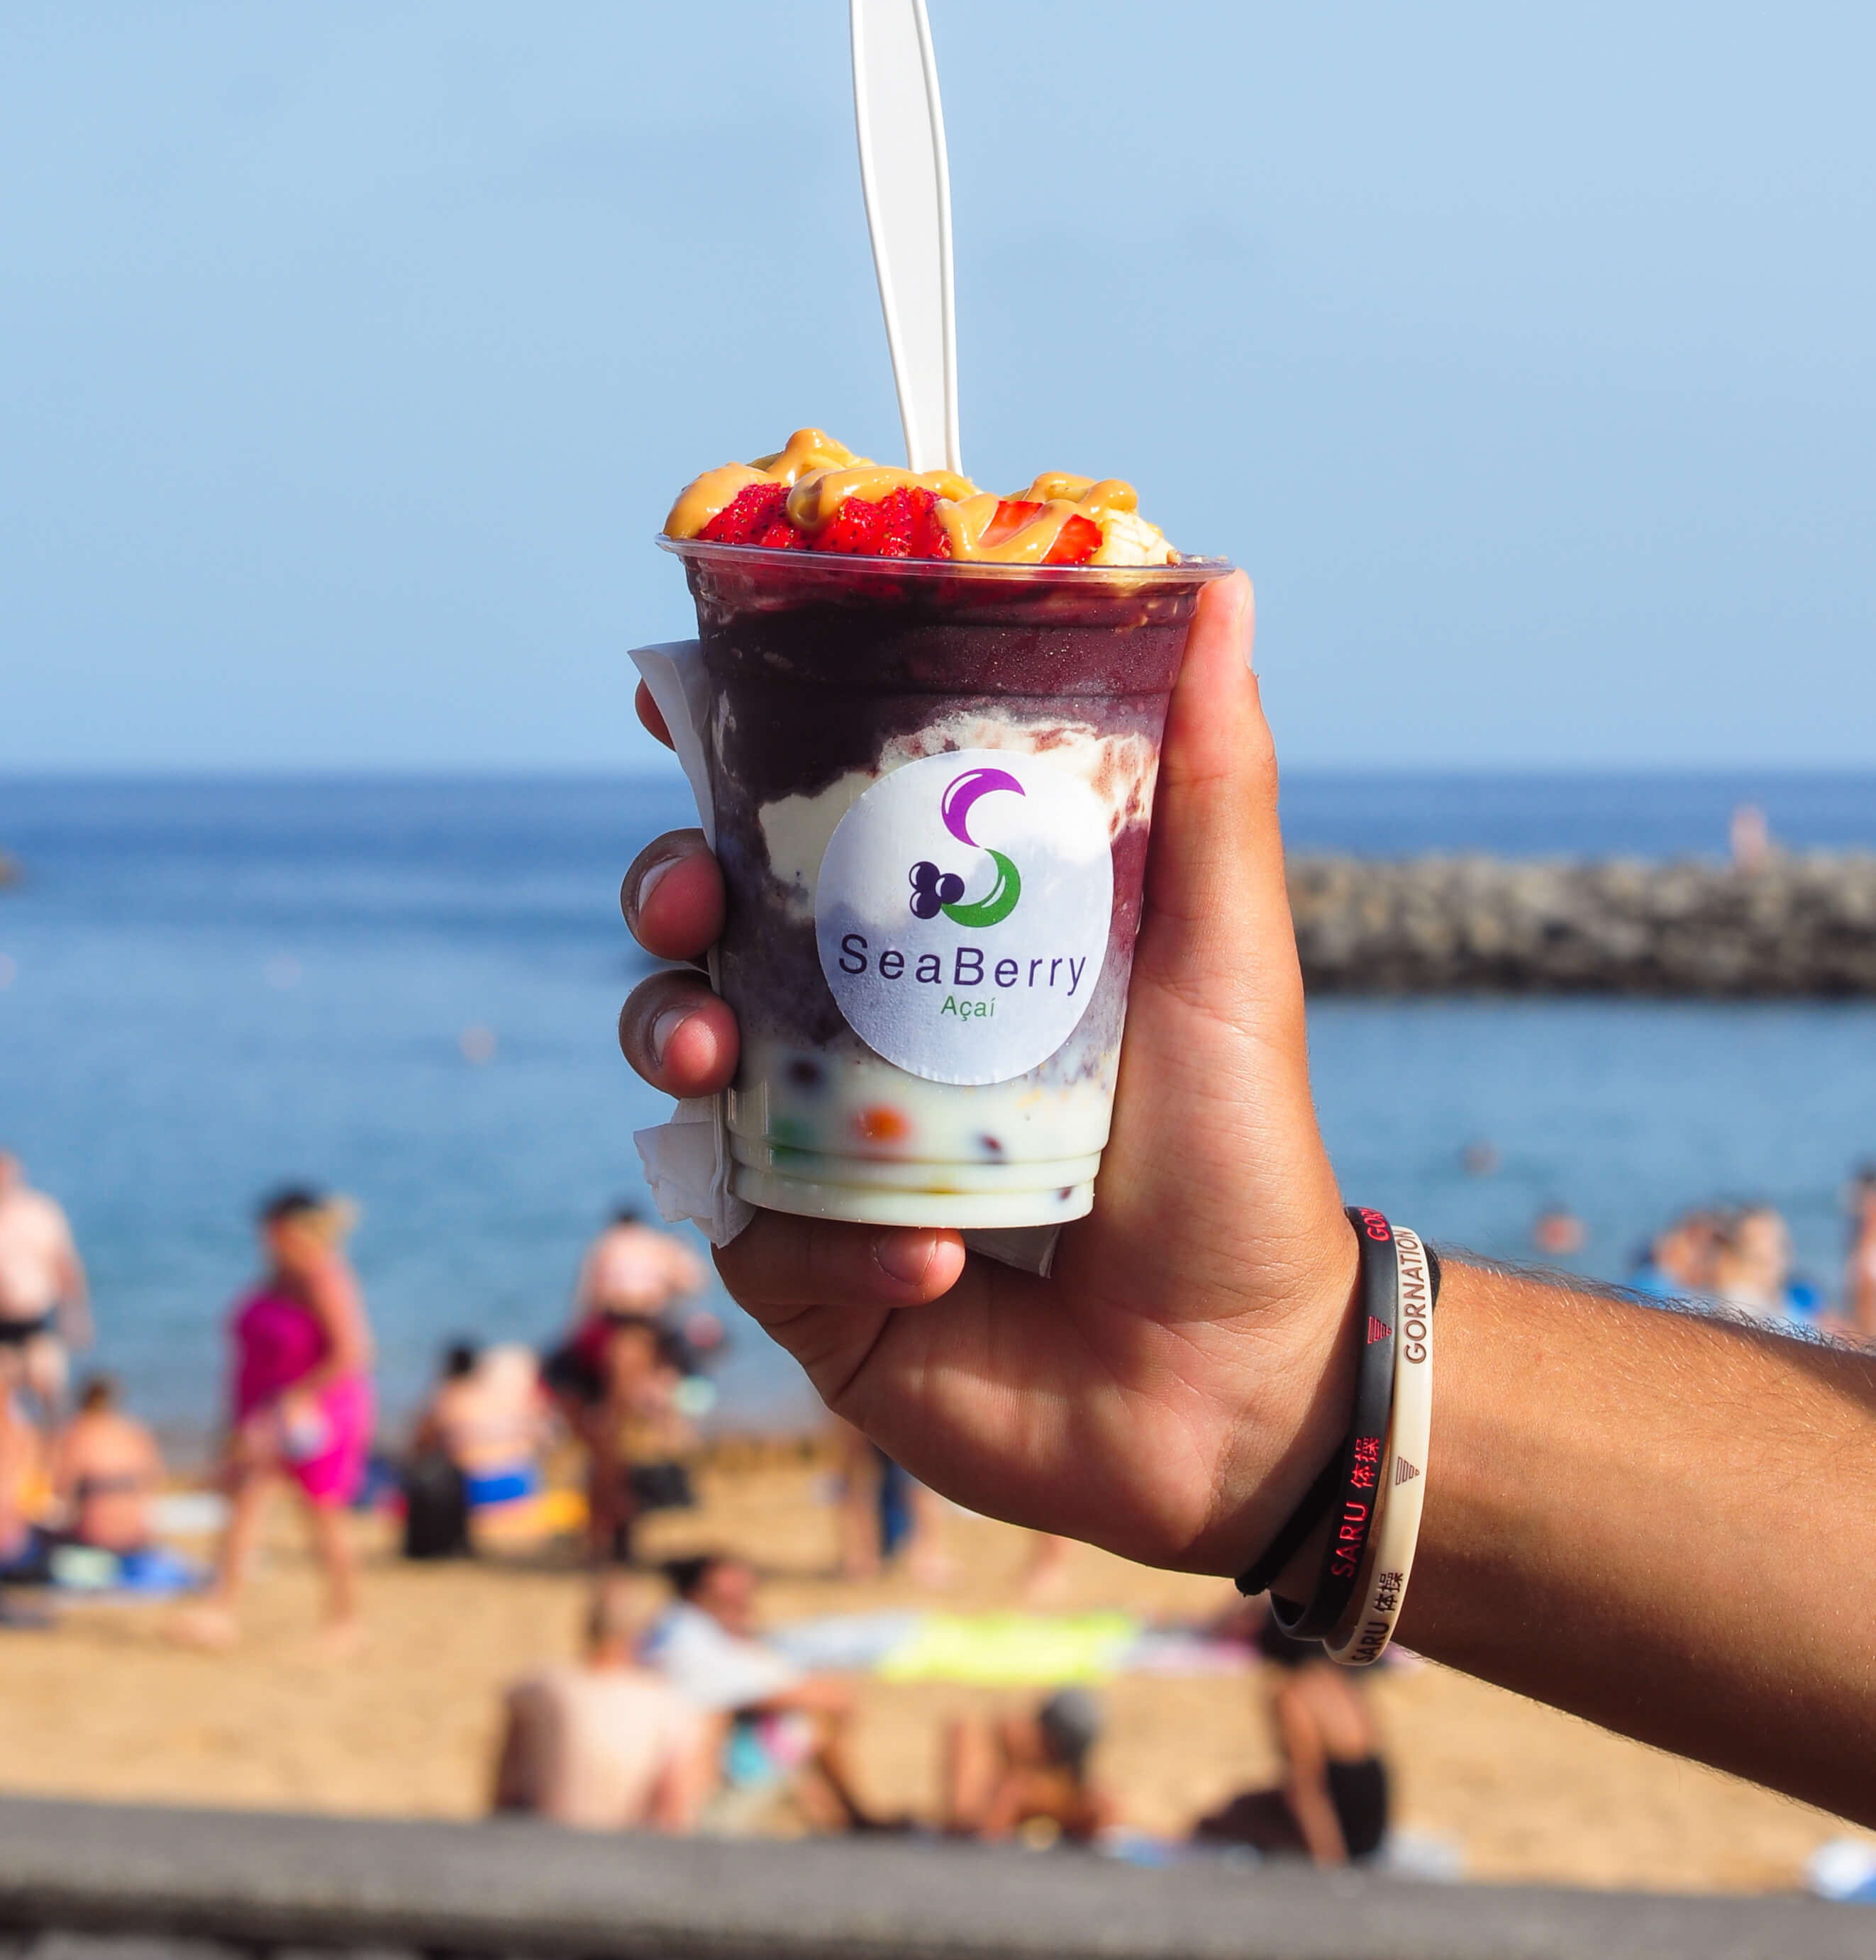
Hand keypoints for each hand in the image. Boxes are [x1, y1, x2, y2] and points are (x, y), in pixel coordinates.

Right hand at [618, 574, 1357, 1576]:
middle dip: (664, 890)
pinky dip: (818, 1226)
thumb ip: (1212, 773)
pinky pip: (747, 1222)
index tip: (669, 709)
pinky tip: (928, 1254)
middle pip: (709, 925)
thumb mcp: (1227, 945)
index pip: (806, 828)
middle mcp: (864, 1029)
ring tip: (713, 1054)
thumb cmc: (1239, 1146)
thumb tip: (1218, 578)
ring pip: (682, 1057)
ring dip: (674, 1034)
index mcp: (946, 937)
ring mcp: (822, 1151)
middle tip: (683, 896)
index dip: (722, 766)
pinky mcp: (808, 1275)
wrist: (1242, 1381)